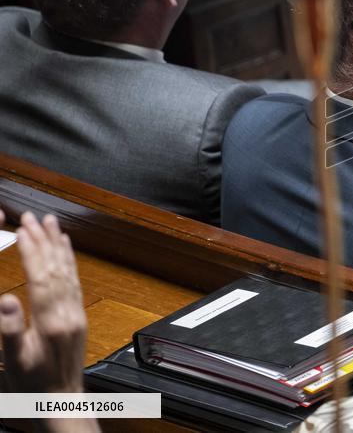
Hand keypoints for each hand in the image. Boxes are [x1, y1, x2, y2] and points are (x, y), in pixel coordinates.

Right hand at [0, 212, 87, 393]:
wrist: (61, 403)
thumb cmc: (34, 386)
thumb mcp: (15, 361)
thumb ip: (10, 331)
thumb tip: (5, 299)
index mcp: (51, 323)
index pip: (41, 278)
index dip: (32, 251)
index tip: (24, 228)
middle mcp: (69, 314)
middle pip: (56, 269)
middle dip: (45, 240)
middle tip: (34, 216)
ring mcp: (76, 314)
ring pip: (69, 273)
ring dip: (59, 246)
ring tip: (52, 222)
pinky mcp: (79, 317)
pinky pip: (76, 282)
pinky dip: (70, 262)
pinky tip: (66, 249)